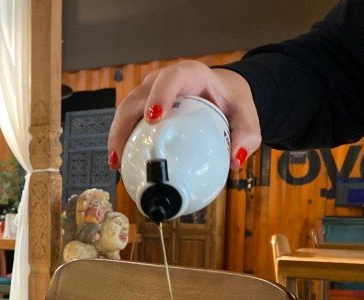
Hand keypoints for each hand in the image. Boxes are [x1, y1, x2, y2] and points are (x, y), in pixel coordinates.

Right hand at [107, 61, 260, 170]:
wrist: (220, 92)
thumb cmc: (231, 102)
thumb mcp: (246, 115)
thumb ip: (248, 135)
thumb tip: (236, 161)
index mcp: (190, 74)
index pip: (171, 79)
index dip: (159, 96)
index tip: (154, 118)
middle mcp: (162, 80)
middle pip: (137, 97)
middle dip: (125, 123)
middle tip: (123, 151)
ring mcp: (148, 92)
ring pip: (125, 109)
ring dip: (117, 134)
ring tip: (116, 162)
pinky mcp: (141, 106)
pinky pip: (126, 120)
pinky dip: (120, 139)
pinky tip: (119, 162)